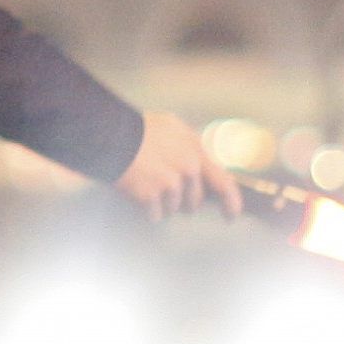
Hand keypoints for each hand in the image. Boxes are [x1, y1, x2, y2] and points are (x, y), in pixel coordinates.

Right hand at [115, 110, 242, 220]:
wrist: (111, 135)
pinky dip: (146, 209)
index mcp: (195, 149)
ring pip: (173, 208)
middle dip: (183, 201)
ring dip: (161, 203)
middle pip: (194, 200)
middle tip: (163, 188)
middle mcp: (188, 166)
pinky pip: (155, 214)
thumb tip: (198, 168)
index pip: (223, 181)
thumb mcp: (172, 129)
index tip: (232, 214)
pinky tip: (136, 192)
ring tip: (144, 182)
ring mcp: (171, 182)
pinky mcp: (152, 195)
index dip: (231, 201)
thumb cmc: (137, 130)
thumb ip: (189, 148)